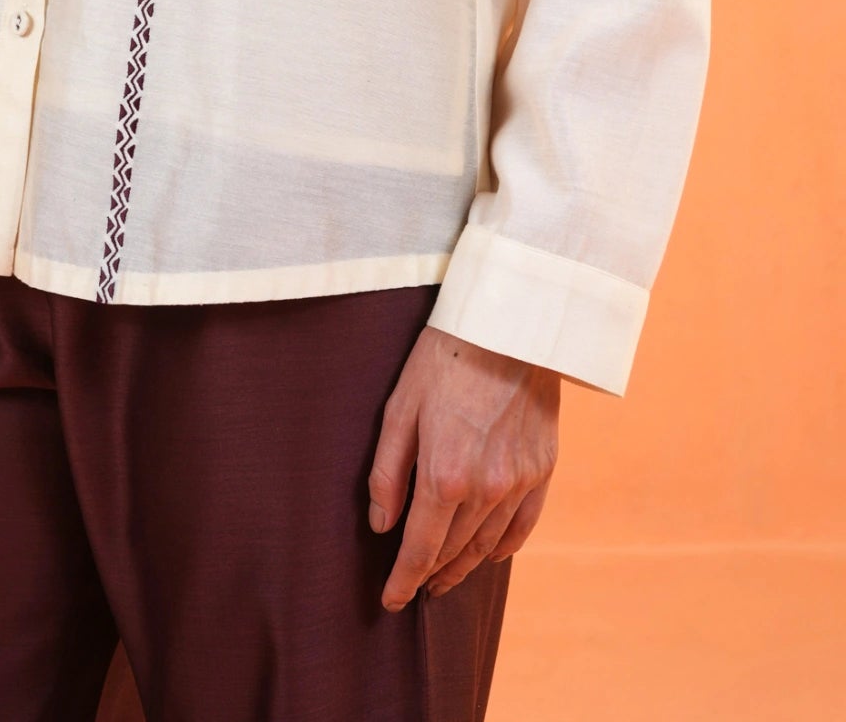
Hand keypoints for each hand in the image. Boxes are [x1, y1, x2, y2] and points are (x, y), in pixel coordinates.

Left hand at [367, 325, 559, 609]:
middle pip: (453, 550)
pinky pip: (523, 525)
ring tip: (445, 577)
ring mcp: (519, 481)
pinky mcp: (543, 468)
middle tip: (414, 588)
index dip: (403, 580)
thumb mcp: (400, 407)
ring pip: (487, 545)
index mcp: (445, 475)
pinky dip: (503, 546)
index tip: (390, 601)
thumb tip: (382, 524)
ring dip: (463, 566)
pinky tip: (489, 554)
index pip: (420, 548)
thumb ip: (387, 471)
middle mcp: (486, 489)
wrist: (509, 324)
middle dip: (430, 574)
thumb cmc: (444, 358)